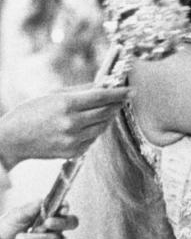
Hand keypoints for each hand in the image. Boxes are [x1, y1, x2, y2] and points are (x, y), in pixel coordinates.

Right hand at [0, 85, 127, 168]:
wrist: (12, 139)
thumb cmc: (30, 112)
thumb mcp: (52, 95)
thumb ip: (79, 91)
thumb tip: (102, 86)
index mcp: (66, 105)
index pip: (101, 97)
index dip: (118, 93)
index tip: (131, 91)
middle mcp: (71, 123)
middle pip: (105, 112)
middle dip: (117, 105)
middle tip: (124, 99)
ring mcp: (72, 140)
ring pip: (102, 127)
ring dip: (108, 118)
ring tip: (108, 110)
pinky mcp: (72, 152)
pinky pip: (92, 140)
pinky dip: (95, 131)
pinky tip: (90, 125)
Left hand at [0, 200, 77, 238]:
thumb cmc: (6, 230)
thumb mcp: (15, 216)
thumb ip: (30, 208)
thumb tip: (42, 200)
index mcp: (48, 214)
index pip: (64, 208)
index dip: (66, 208)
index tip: (61, 209)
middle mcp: (54, 227)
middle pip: (72, 223)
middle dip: (62, 222)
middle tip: (47, 223)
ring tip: (19, 238)